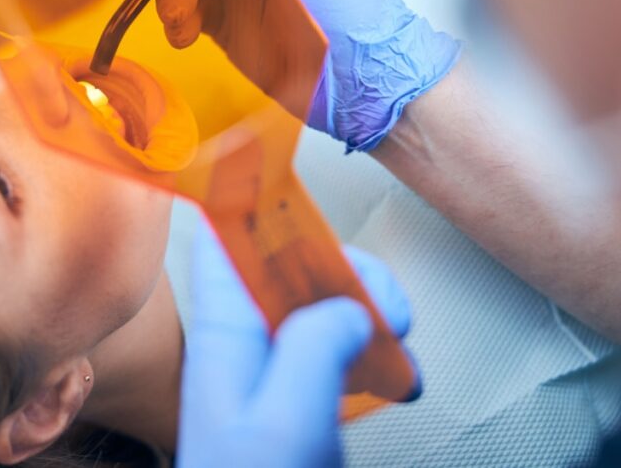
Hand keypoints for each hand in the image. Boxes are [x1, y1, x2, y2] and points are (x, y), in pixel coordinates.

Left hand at [177, 224, 417, 467]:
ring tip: (398, 343)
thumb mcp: (285, 419)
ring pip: (318, 309)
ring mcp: (269, 372)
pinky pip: (332, 354)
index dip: (254, 211)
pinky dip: (369, 356)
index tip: (299, 200)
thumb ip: (314, 348)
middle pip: (290, 271)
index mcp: (227, 335)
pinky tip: (394, 378)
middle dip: (344, 273)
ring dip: (365, 314)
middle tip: (386, 306)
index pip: (223, 244)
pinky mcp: (293, 401)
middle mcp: (244, 345)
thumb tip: (349, 309)